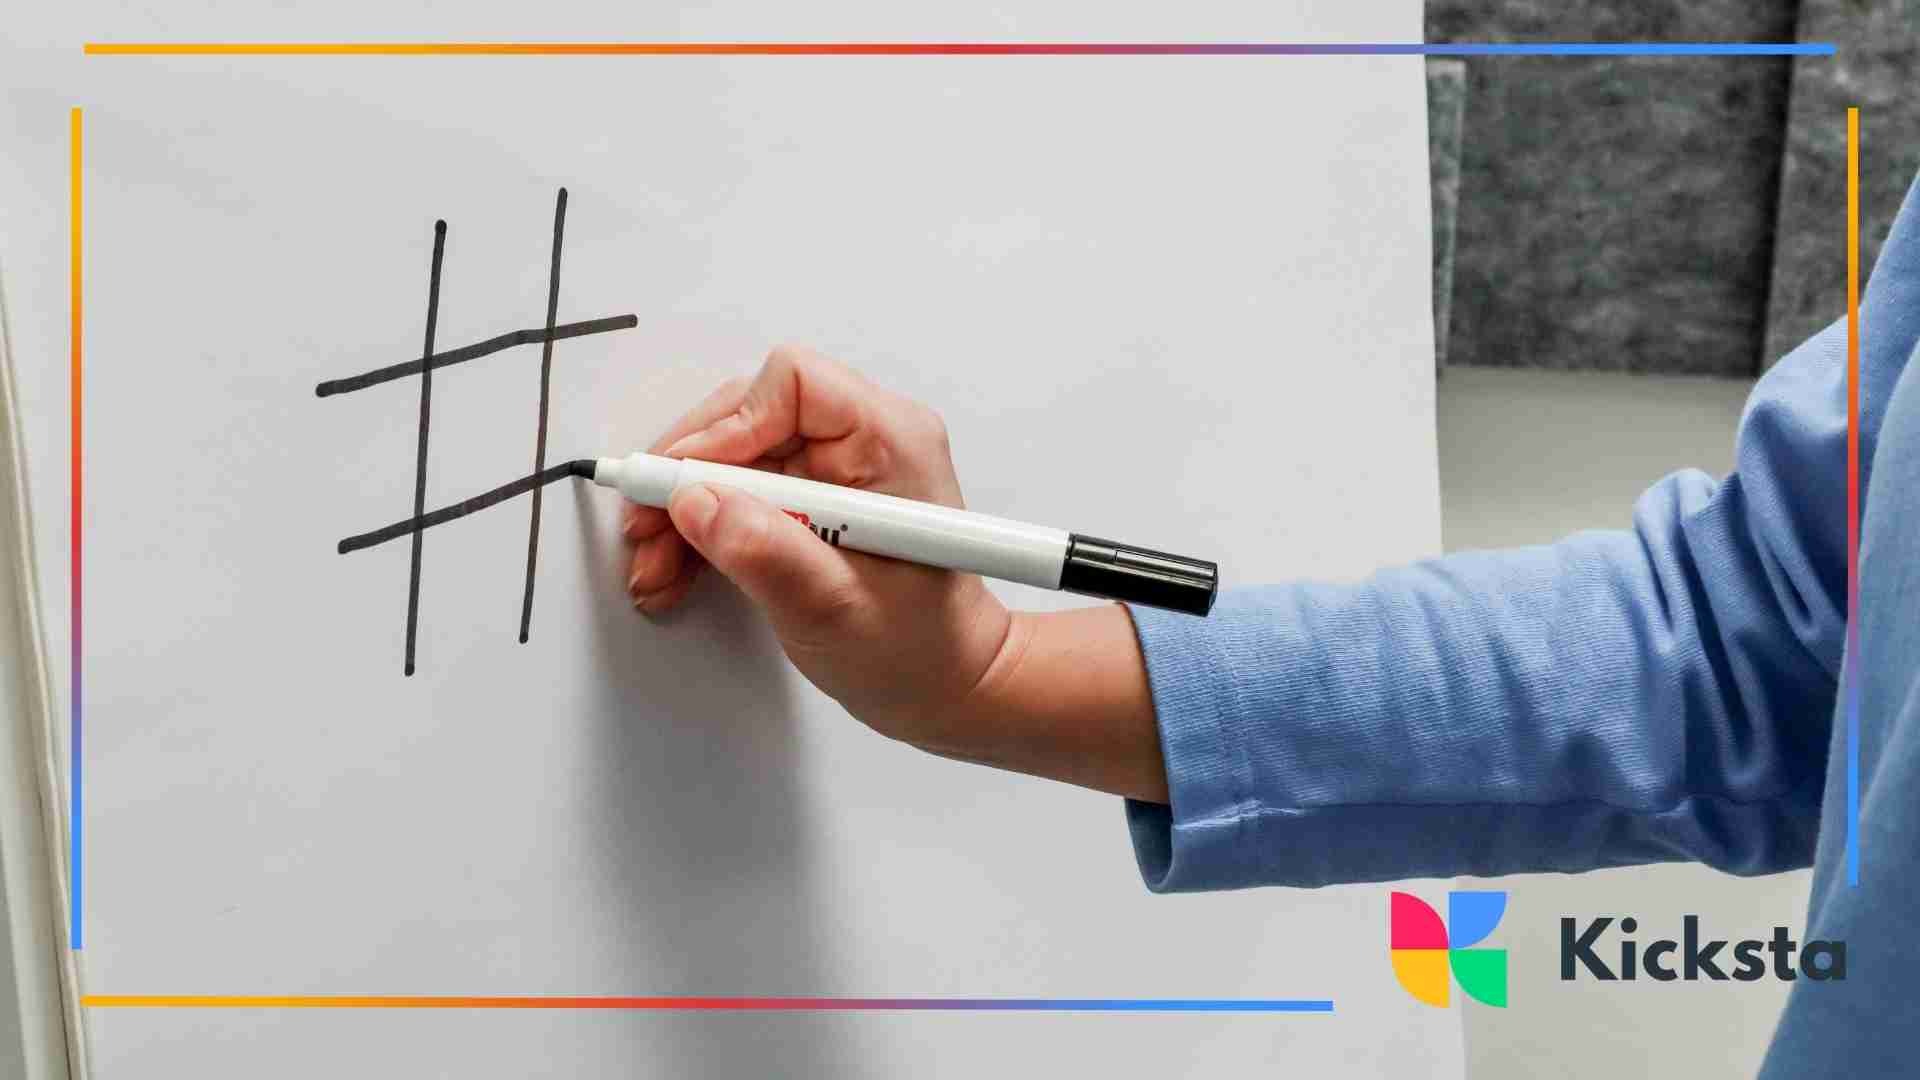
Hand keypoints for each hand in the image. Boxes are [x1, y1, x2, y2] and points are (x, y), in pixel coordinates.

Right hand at [623, 345, 1013, 754]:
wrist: (946, 686)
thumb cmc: (918, 650)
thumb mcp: (835, 609)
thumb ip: (766, 553)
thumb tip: (697, 503)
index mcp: (891, 442)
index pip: (794, 385)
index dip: (727, 427)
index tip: (684, 484)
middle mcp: (867, 439)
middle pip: (749, 417)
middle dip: (689, 477)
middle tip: (645, 531)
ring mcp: (839, 468)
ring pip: (735, 459)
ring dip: (685, 512)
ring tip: (655, 570)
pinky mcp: (816, 497)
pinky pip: (743, 491)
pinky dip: (704, 529)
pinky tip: (677, 572)